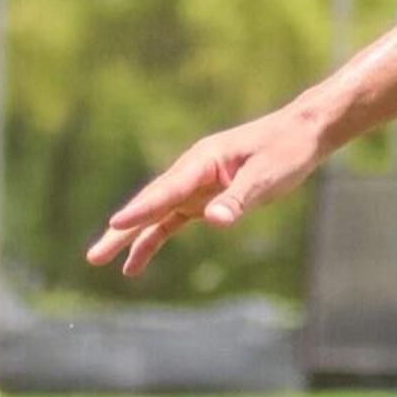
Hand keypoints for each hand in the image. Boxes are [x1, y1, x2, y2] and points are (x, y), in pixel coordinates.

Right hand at [86, 102, 334, 278]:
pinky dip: (154, 238)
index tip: (115, 224)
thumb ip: (239, 199)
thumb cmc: (287, 149)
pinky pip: (173, 221)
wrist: (302, 134)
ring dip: (130, 238)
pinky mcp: (205, 198)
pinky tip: (137, 262)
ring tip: (102, 261)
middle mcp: (192, 172)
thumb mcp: (268, 176)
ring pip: (155, 215)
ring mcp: (196, 186)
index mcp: (203, 160)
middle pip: (150, 204)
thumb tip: (214, 220)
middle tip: (94, 256)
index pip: (167, 190)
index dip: (141, 209)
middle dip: (122, 230)